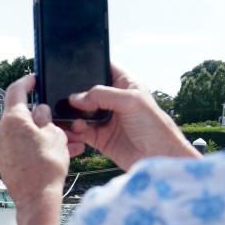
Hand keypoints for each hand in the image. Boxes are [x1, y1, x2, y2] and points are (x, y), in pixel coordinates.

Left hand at [0, 75, 69, 208]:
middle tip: (57, 121)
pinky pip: (19, 147)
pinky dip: (33, 146)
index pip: (16, 91)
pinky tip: (52, 152)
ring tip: (63, 141)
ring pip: (22, 134)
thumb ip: (45, 117)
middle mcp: (0, 132)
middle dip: (40, 117)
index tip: (33, 79)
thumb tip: (39, 111)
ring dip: (40, 134)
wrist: (37, 199)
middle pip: (21, 116)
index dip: (27, 82)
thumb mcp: (54, 134)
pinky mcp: (2, 161)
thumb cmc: (47, 167)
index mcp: (12, 119)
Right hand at [65, 64, 198, 169]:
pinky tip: (74, 131)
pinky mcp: (99, 137)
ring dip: (72, 115)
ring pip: (80, 113)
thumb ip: (102, 95)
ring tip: (70, 119)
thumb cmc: (154, 126)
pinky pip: (80, 131)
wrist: (158, 157)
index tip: (72, 68)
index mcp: (125, 85)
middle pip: (87, 92)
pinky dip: (74, 131)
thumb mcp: (131, 101)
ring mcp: (105, 119)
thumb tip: (75, 98)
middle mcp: (113, 100)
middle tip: (66, 99)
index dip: (90, 66)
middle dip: (75, 95)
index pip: (104, 68)